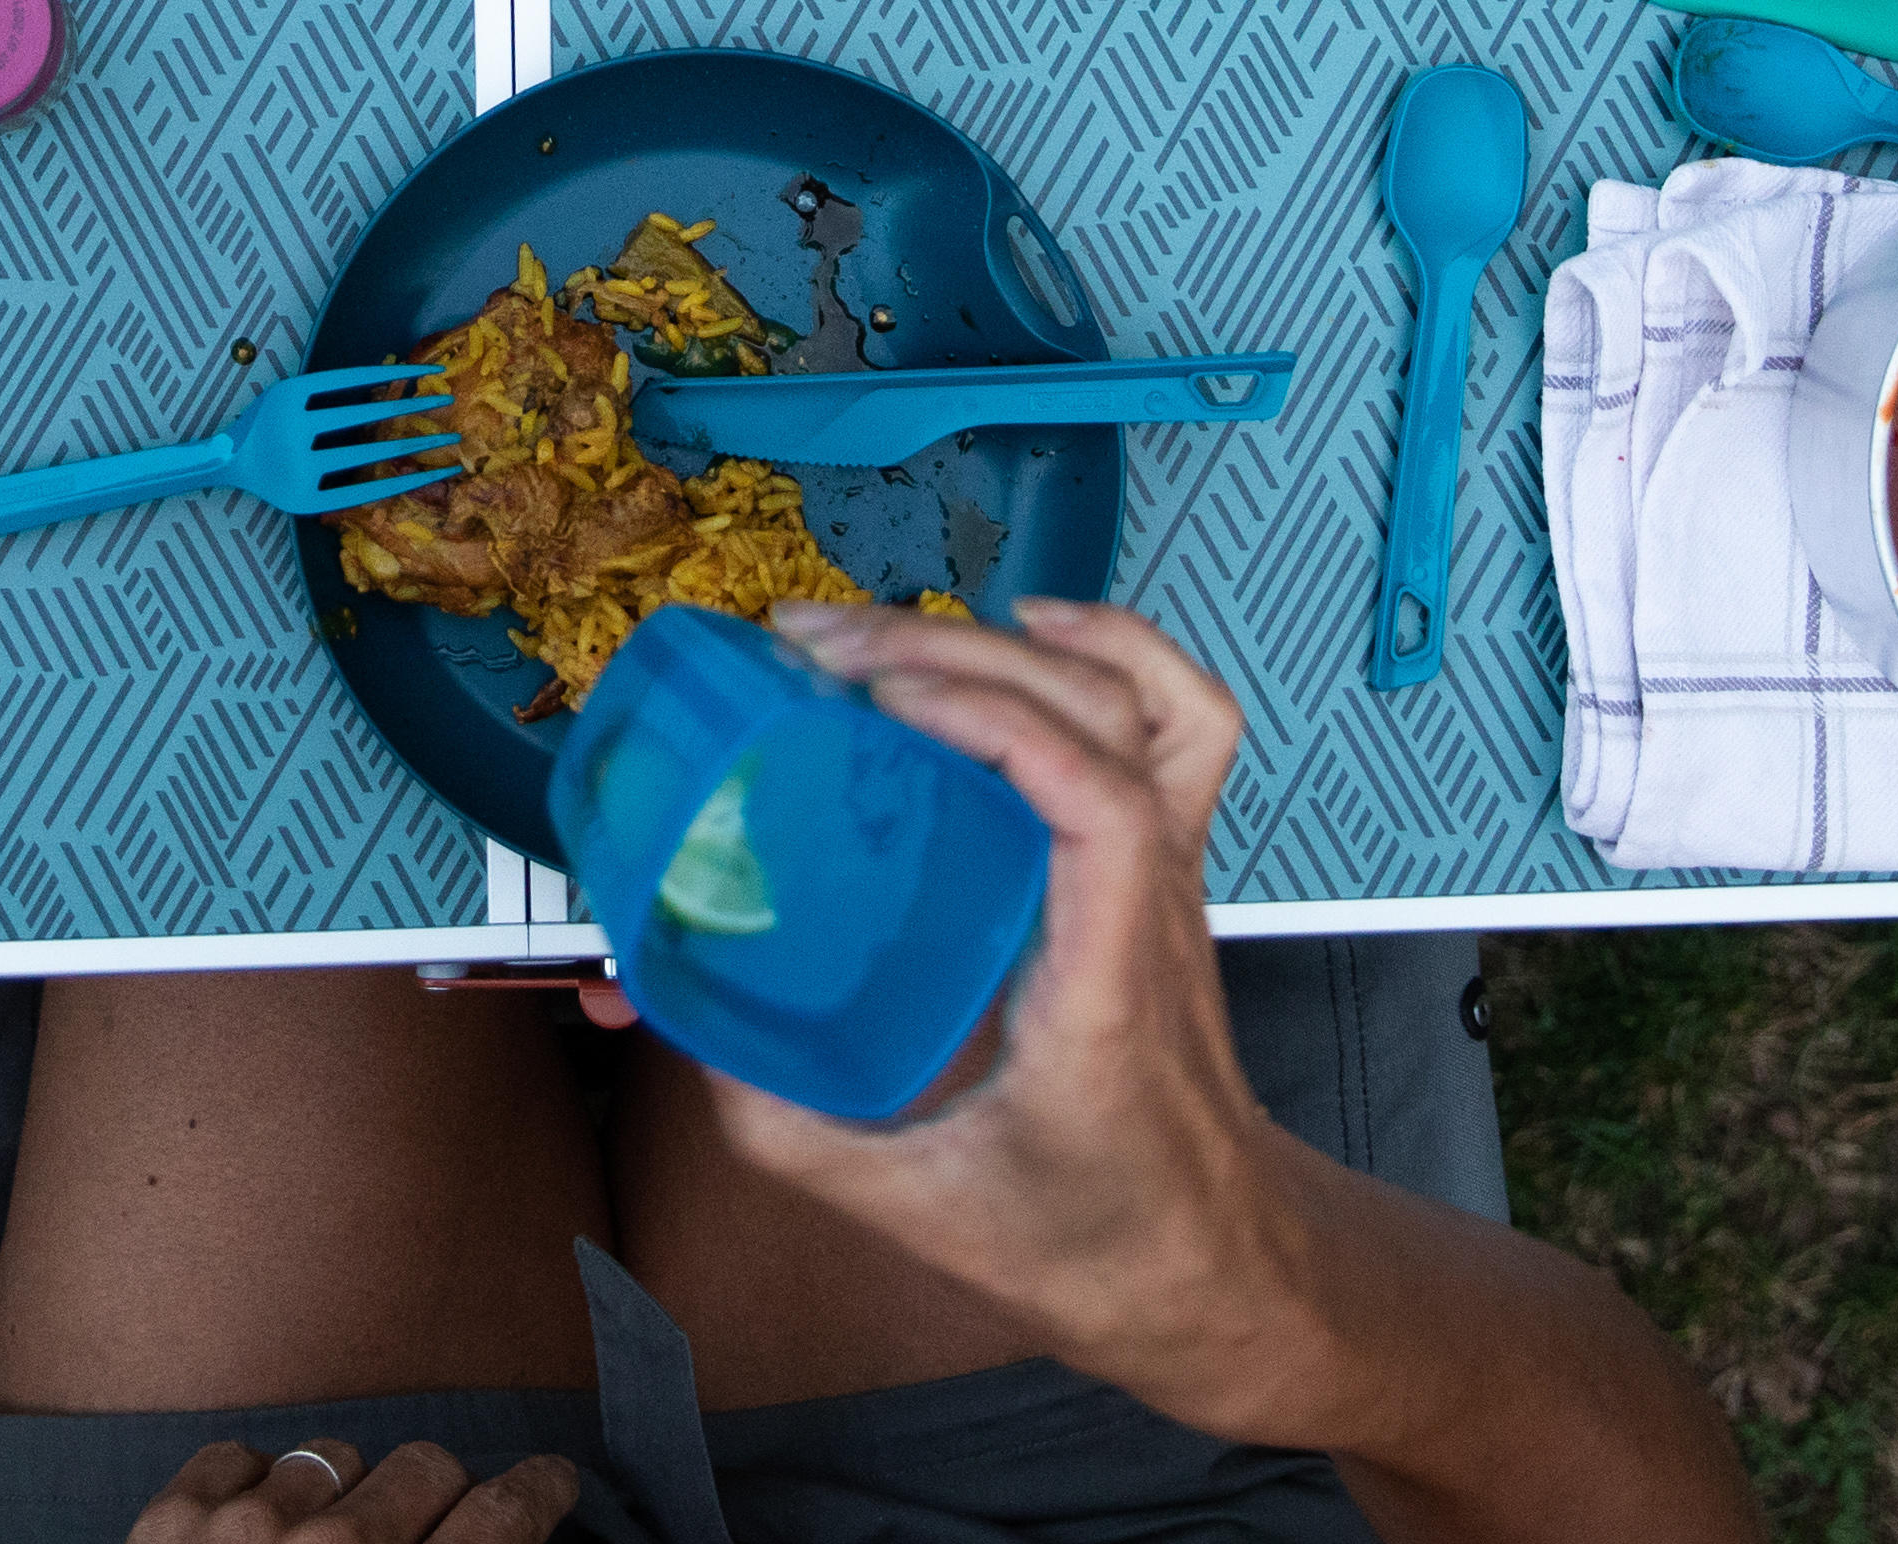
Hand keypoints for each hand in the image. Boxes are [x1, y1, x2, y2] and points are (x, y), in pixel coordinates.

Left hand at [117, 1437, 580, 1543]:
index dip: (538, 1491)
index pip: (504, 1517)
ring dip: (335, 1499)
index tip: (547, 1483)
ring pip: (333, 1457)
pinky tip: (247, 1540)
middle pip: (427, 1467)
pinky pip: (239, 1457)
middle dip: (434, 1497)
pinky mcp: (172, 1520)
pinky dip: (248, 1490)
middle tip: (422, 1532)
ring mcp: (247, 1530)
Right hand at [601, 600, 1317, 1420]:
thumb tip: (680, 1025)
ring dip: (1009, 643)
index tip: (879, 700)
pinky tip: (1027, 631)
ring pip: (1138, 698)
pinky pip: (1180, 721)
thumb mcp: (916, 1207)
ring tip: (883, 640)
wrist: (1217, 1266)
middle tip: (811, 654)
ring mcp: (1173, 873)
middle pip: (1096, 717)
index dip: (995, 719)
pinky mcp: (1165, 865)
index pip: (1097, 802)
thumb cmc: (1094, 1242)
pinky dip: (1115, 649)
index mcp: (1104, 980)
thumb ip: (787, 1129)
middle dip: (950, 655)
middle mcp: (1154, 902)